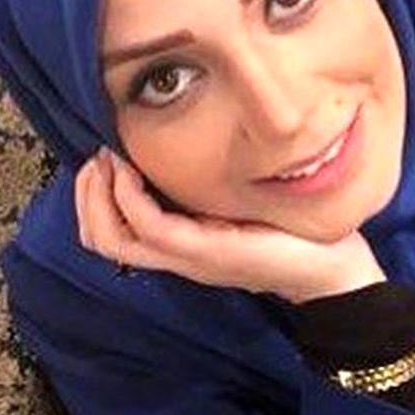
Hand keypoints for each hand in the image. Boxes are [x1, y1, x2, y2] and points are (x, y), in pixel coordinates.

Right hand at [74, 146, 386, 304]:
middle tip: (95, 157)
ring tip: (108, 160)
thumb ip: (212, 185)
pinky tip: (132, 171)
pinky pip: (151, 229)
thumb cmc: (290, 231)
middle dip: (84, 195)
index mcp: (181, 246)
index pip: (109, 235)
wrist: (329, 270)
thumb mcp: (240, 202)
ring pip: (113, 238)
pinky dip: (131, 198)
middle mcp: (176, 256)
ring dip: (98, 195)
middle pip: (99, 239)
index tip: (99, 157)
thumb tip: (193, 143)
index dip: (89, 198)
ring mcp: (188, 257)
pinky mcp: (206, 252)